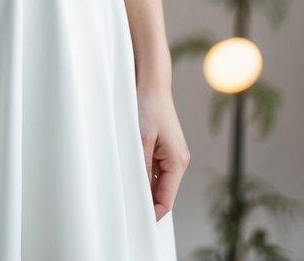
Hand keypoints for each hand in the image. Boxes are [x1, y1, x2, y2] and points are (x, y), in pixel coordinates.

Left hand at [135, 85, 189, 220]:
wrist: (152, 84)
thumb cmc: (148, 107)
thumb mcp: (141, 140)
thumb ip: (142, 169)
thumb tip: (140, 195)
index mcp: (177, 162)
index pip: (166, 200)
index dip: (151, 212)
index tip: (134, 219)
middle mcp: (179, 161)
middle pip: (163, 192)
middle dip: (146, 199)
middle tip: (124, 203)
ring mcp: (173, 155)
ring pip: (159, 181)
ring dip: (144, 185)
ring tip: (124, 184)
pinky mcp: (166, 148)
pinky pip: (156, 169)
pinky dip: (144, 173)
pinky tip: (130, 169)